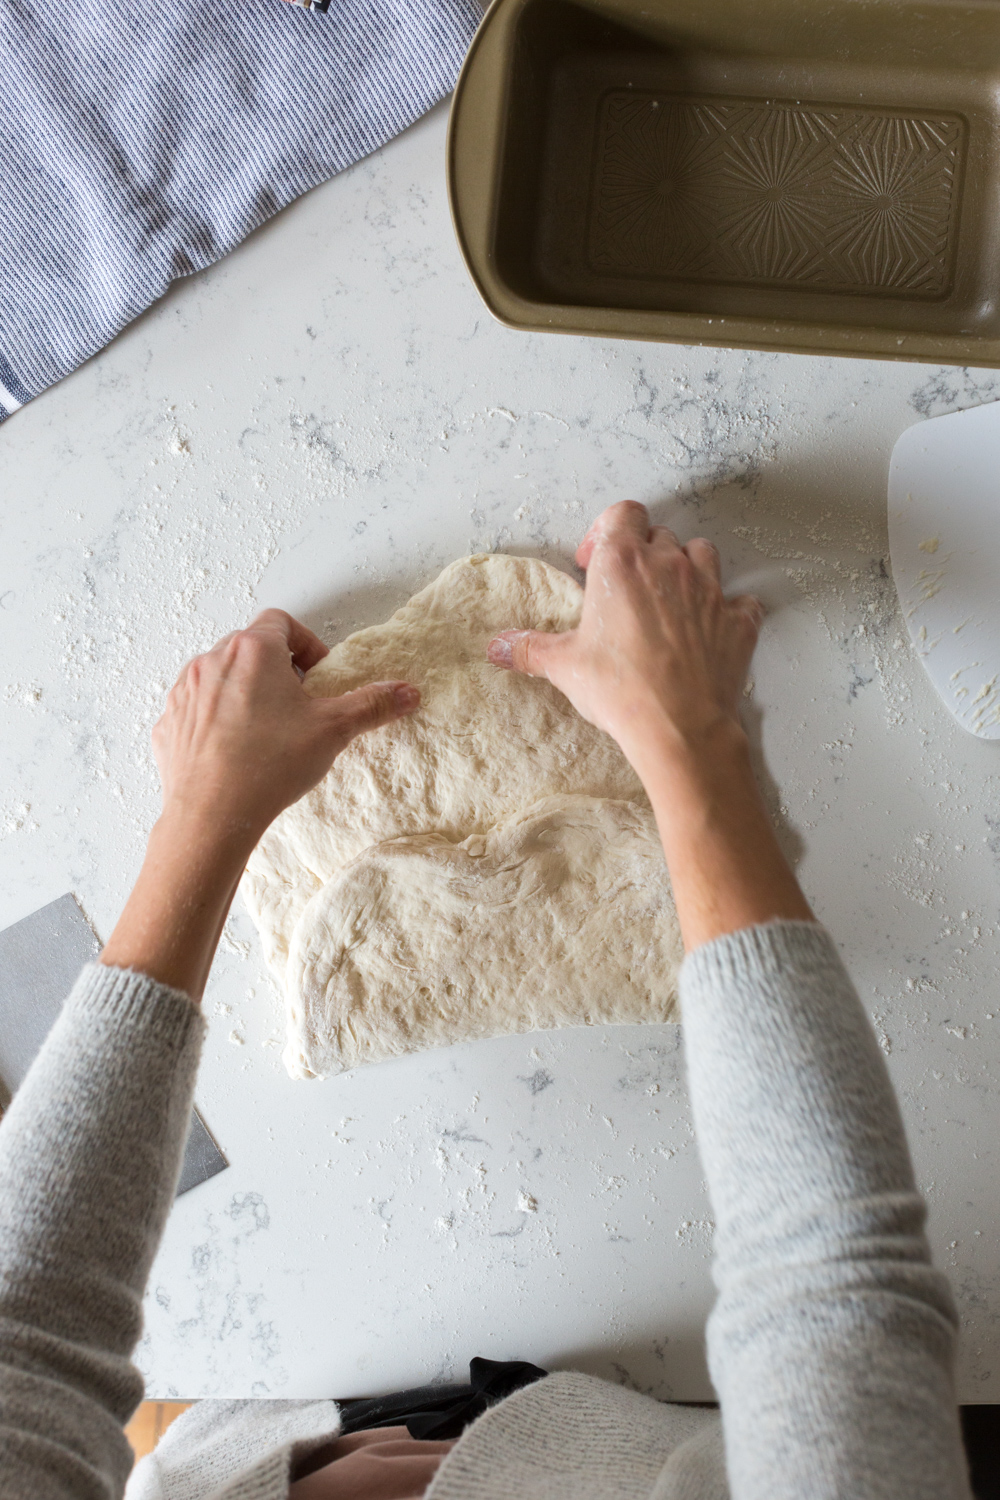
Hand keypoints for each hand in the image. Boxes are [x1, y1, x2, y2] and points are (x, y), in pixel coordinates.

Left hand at [100, 609, 418, 998]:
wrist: (211, 815)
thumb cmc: (270, 764)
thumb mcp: (334, 730)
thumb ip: (372, 705)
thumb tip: (407, 693)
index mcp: (253, 650)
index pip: (281, 623)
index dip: (305, 645)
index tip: (317, 676)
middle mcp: (212, 661)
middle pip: (249, 649)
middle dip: (275, 671)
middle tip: (297, 707)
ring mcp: (184, 692)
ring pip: (219, 678)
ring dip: (243, 694)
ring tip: (265, 732)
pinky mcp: (168, 724)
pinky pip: (195, 711)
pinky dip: (215, 722)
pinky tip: (234, 753)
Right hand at [487, 501, 761, 777]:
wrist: (679, 726)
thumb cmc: (619, 688)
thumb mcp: (563, 666)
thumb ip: (529, 649)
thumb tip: (497, 648)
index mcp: (623, 563)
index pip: (623, 513)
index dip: (607, 531)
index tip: (595, 563)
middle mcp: (669, 565)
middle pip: (660, 535)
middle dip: (644, 554)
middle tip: (628, 590)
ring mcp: (710, 590)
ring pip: (703, 554)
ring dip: (687, 569)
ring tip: (670, 601)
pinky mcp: (738, 620)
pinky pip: (741, 601)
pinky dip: (728, 610)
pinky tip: (713, 629)